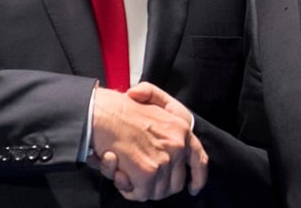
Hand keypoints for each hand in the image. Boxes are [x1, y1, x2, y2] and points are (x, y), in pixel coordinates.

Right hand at [90, 86, 204, 200]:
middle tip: (137, 175)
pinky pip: (140, 194)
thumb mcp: (154, 106)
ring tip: (123, 167)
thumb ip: (168, 125)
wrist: (101, 112)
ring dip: (139, 186)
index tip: (193, 187)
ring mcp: (164, 160)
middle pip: (175, 183)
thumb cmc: (121, 109)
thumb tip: (172, 156)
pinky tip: (118, 170)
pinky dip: (127, 188)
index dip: (197, 178)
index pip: (199, 161)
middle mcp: (178, 145)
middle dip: (157, 185)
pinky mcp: (147, 172)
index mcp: (181, 129)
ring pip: (157, 192)